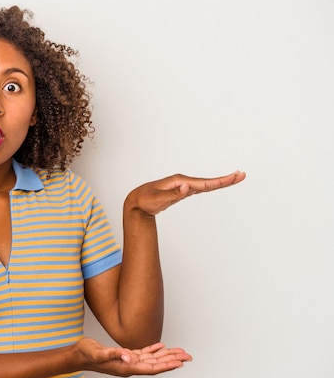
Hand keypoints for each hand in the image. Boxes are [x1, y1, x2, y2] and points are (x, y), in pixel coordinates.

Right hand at [77, 338, 191, 376]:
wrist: (78, 355)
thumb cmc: (87, 354)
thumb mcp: (99, 353)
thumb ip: (113, 354)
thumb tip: (128, 356)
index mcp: (126, 368)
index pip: (151, 368)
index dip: (166, 365)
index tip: (179, 363)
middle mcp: (129, 366)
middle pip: (156, 364)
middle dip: (172, 360)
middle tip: (187, 356)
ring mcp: (127, 361)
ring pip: (152, 359)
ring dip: (166, 355)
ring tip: (179, 352)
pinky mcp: (124, 355)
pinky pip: (143, 354)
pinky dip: (153, 350)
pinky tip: (160, 346)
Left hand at [125, 171, 245, 215]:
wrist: (135, 202)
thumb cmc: (144, 201)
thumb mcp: (157, 199)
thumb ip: (172, 194)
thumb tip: (186, 188)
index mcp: (180, 182)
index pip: (204, 183)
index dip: (220, 181)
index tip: (235, 177)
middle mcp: (183, 182)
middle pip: (208, 181)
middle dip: (224, 179)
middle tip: (241, 175)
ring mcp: (182, 187)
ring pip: (204, 184)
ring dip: (219, 182)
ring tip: (233, 178)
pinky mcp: (181, 192)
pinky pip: (198, 188)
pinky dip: (208, 187)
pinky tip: (213, 186)